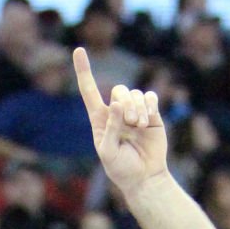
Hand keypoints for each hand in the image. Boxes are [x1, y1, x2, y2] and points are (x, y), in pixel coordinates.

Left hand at [73, 48, 167, 197]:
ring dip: (138, 108)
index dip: (84, 71)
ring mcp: (134, 111)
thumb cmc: (122, 169)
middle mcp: (116, 113)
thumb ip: (110, 129)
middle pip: (119, 90)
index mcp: (100, 120)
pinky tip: (149, 119)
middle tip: (131, 123)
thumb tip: (116, 104)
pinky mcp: (151, 113)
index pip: (89, 91)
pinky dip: (150, 104)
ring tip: (140, 126)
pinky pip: (150, 96)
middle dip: (126, 104)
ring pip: (135, 93)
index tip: (78, 50)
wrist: (145, 178)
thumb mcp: (108, 154)